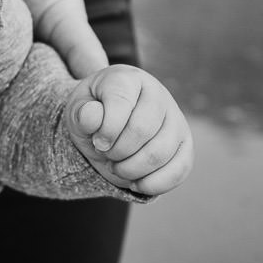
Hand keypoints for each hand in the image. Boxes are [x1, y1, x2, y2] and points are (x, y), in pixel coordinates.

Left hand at [66, 65, 192, 196]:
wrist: (109, 124)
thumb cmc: (94, 113)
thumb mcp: (78, 110)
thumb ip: (82, 113)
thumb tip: (93, 118)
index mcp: (128, 78)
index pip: (121, 102)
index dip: (106, 129)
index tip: (96, 141)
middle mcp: (158, 94)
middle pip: (142, 130)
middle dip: (117, 151)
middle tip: (106, 154)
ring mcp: (176, 119)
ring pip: (160, 153)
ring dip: (131, 169)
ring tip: (118, 167)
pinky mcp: (185, 144)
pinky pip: (180, 169)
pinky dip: (154, 183)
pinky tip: (136, 183)